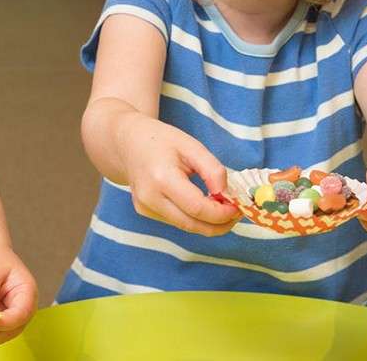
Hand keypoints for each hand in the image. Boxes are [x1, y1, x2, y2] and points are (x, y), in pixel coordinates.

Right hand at [118, 118, 238, 235]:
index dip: (222, 213)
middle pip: (193, 224)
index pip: (198, 209)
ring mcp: (145, 207)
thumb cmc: (161, 140)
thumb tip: (226, 194)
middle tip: (237, 214)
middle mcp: (150, 198)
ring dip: (208, 223)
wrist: (128, 141)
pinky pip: (177, 221)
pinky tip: (201, 204)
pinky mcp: (145, 212)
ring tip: (222, 207)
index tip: (238, 206)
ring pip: (186, 226)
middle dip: (219, 224)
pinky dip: (194, 217)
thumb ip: (212, 169)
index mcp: (161, 178)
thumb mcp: (191, 146)